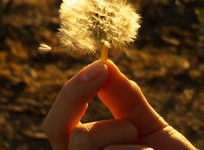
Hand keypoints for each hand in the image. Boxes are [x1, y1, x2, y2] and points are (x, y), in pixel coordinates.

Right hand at [42, 60, 196, 149]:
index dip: (72, 90)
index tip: (99, 66)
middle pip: (56, 127)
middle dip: (80, 96)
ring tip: (147, 147)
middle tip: (103, 75)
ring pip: (83, 143)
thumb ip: (123, 96)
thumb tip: (103, 62)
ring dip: (122, 132)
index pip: (58, 122)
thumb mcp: (147, 123)